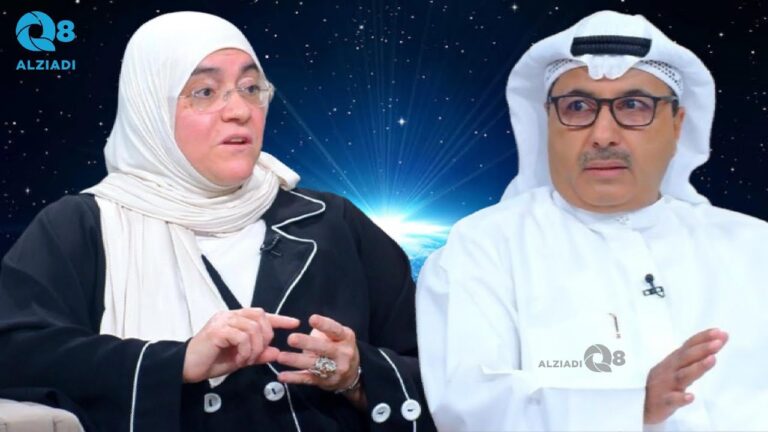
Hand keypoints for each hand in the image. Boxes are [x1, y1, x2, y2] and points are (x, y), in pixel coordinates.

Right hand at [183, 308, 299, 382]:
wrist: (187, 368)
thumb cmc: (212, 362)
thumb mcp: (240, 359)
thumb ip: (257, 354)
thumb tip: (277, 351)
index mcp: (235, 318)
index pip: (261, 313)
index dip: (279, 318)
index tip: (295, 323)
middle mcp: (229, 315)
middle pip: (260, 317)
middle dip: (266, 336)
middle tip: (259, 353)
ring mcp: (222, 321)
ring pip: (253, 328)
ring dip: (255, 348)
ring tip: (246, 360)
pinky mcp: (217, 330)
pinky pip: (242, 337)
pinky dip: (245, 350)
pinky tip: (239, 360)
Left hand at [276, 314, 360, 393]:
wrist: (351, 374)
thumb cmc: (338, 347)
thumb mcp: (337, 335)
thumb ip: (323, 330)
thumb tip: (303, 327)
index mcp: (345, 338)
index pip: (335, 330)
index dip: (324, 324)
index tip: (311, 319)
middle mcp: (343, 354)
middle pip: (324, 348)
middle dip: (307, 343)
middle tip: (291, 339)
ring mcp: (335, 370)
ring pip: (314, 365)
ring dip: (296, 361)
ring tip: (281, 356)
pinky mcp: (324, 382)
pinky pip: (307, 379)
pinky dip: (294, 378)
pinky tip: (282, 376)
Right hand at [644, 328, 727, 423]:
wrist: (640, 405)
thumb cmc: (663, 383)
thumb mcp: (675, 366)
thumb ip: (694, 356)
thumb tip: (717, 342)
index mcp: (673, 360)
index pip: (688, 346)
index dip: (703, 338)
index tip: (720, 332)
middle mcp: (669, 370)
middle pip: (686, 357)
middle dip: (702, 349)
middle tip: (718, 342)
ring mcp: (665, 385)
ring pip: (682, 376)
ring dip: (697, 367)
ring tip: (712, 359)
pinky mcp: (663, 403)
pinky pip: (671, 400)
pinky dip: (680, 398)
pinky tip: (690, 397)